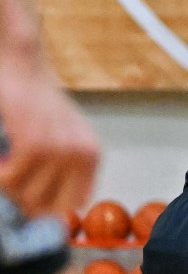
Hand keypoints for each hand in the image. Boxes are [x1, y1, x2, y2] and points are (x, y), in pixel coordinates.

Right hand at [0, 58, 98, 216]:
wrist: (23, 63)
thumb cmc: (36, 99)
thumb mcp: (64, 134)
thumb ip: (65, 167)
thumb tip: (43, 210)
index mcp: (92, 155)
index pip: (75, 203)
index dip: (48, 208)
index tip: (28, 199)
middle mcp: (82, 156)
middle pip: (49, 205)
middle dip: (24, 199)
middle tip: (10, 177)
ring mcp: (60, 151)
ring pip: (28, 195)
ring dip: (9, 186)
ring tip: (4, 165)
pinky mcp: (35, 145)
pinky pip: (11, 180)